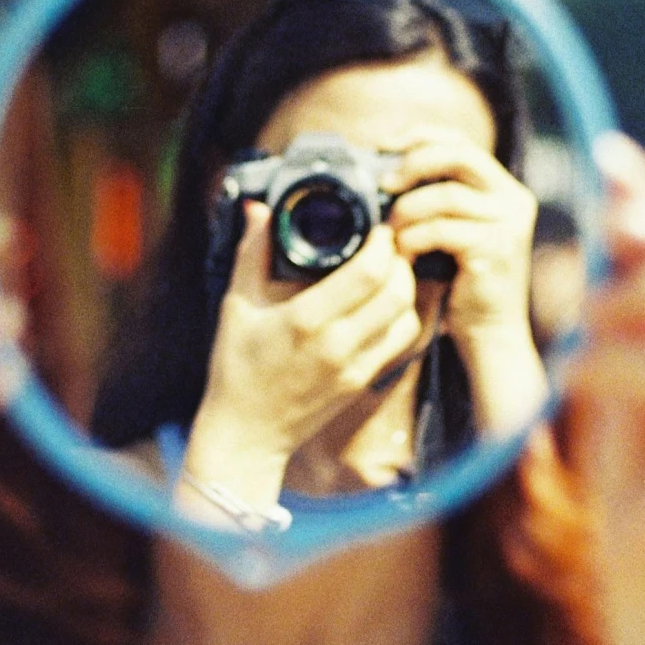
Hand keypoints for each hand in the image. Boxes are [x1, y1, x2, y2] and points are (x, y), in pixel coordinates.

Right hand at [184, 201, 421, 505]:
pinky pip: (400, 340)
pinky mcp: (364, 381)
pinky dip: (403, 314)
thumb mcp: (237, 306)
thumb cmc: (237, 367)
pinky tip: (387, 300)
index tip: (377, 225)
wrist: (247, 434)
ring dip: (406, 286)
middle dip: (400, 259)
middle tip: (388, 242)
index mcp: (305, 320)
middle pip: (397, 290)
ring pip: (407, 316)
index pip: (367, 272)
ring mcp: (355, 366)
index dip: (382, 243)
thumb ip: (252, 253)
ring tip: (389, 268)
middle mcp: (338, 344)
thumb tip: (259, 209)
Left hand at [383, 132, 537, 343]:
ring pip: (446, 195)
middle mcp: (513, 199)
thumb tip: (381, 170)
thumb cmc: (459, 282)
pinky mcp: (496, 249)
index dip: (420, 137)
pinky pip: (442, 230)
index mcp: (503, 188)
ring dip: (408, 211)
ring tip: (390, 231)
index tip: (383, 146)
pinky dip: (414, 238)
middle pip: (459, 155)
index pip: (461, 142)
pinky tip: (403, 253)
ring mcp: (509, 224)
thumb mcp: (449, 229)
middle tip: (382, 184)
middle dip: (413, 164)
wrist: (488, 333)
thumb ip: (432, 198)